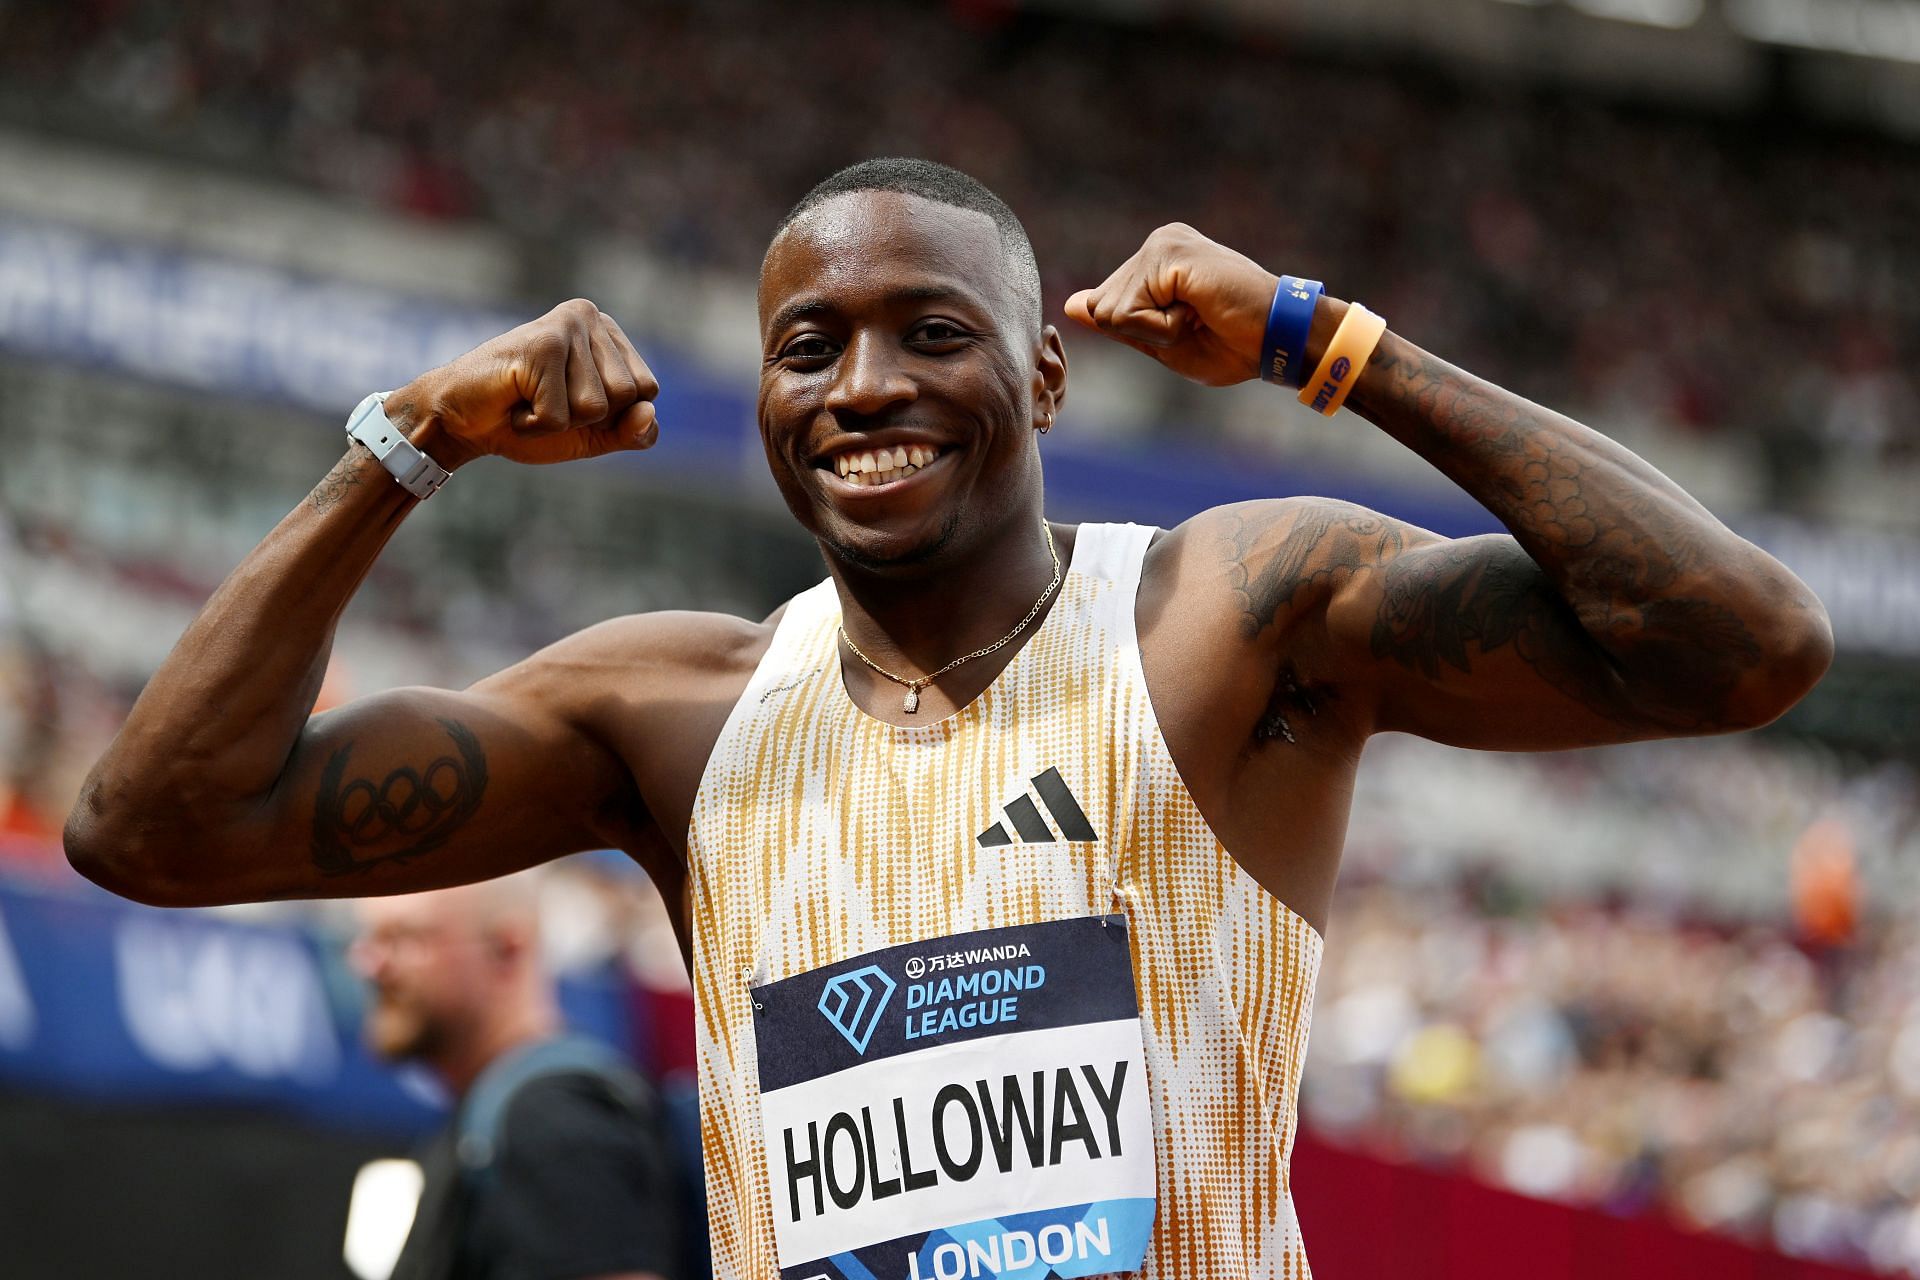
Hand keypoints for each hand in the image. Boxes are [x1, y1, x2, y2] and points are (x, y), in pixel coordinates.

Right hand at [387, 299, 660, 468]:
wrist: (460, 421)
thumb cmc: (526, 419)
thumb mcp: (592, 434)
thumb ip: (632, 431)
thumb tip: (649, 412)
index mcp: (608, 331)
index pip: (647, 390)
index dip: (611, 415)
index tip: (570, 402)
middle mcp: (589, 316)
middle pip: (628, 396)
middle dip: (587, 418)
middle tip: (547, 400)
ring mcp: (565, 327)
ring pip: (597, 407)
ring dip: (559, 421)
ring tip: (530, 399)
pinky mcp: (541, 346)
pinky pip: (561, 417)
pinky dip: (535, 426)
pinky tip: (514, 403)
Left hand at [1065, 223, 1278, 386]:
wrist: (1280, 340)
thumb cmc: (1233, 344)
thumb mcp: (1164, 342)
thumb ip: (1120, 324)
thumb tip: (1070, 306)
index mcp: (1155, 260)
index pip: (1105, 308)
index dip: (1142, 335)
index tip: (1191, 325)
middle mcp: (1157, 243)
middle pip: (1102, 309)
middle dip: (1145, 333)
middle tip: (1197, 323)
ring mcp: (1162, 244)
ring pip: (1112, 313)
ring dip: (1157, 332)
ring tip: (1200, 317)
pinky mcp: (1168, 255)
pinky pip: (1130, 313)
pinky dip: (1163, 329)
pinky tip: (1198, 314)